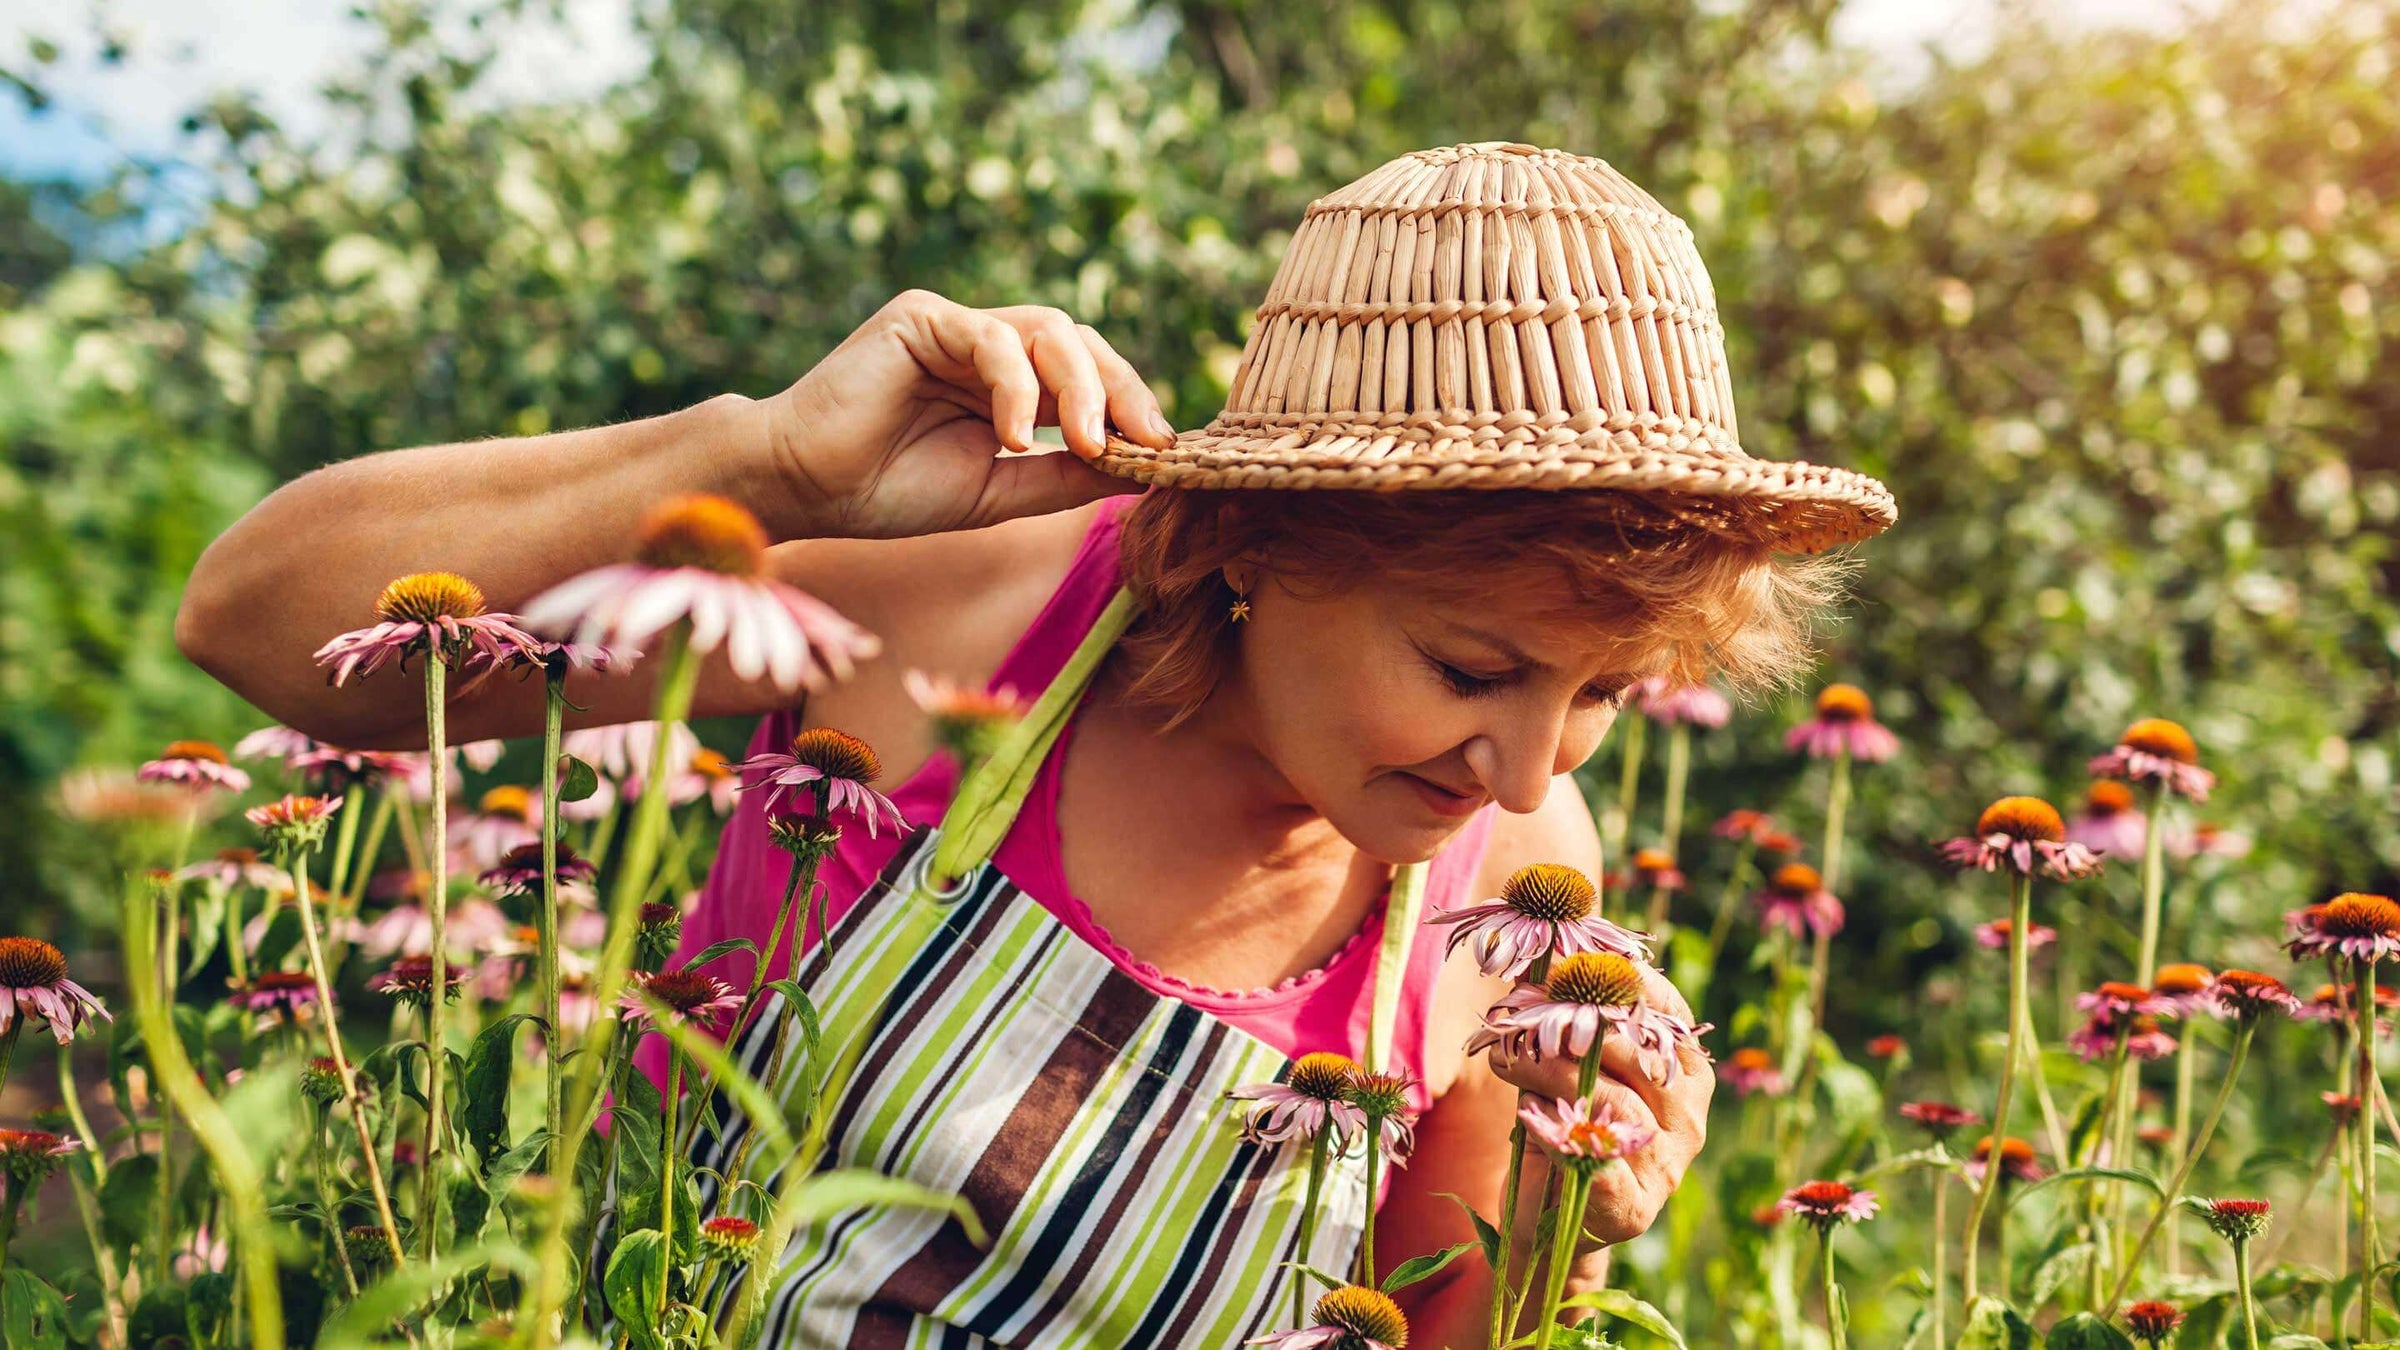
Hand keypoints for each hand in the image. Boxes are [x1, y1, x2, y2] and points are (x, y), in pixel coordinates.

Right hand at [755, 289, 1174, 539]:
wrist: (806, 489)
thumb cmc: (889, 492)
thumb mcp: (1000, 492)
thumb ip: (1066, 477)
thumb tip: (1145, 473)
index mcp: (1005, 382)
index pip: (1087, 374)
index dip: (1130, 405)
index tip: (1165, 452)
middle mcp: (984, 345)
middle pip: (1079, 342)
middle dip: (1122, 389)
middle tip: (1148, 441)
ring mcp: (953, 325)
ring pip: (1047, 329)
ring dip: (1080, 387)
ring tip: (1089, 442)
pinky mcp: (921, 318)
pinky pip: (991, 338)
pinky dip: (1016, 387)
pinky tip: (1014, 438)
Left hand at [1486, 965, 1713, 1245]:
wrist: (1546, 1215)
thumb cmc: (1560, 1126)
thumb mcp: (1561, 1066)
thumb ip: (1562, 1024)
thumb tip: (1538, 965)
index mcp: (1685, 1077)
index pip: (1671, 1018)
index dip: (1626, 985)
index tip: (1574, 965)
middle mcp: (1687, 1119)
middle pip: (1637, 1055)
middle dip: (1574, 1026)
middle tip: (1520, 1014)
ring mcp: (1665, 1167)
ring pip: (1612, 1100)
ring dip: (1550, 1072)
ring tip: (1506, 1058)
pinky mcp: (1632, 1209)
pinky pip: (1597, 1161)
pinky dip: (1557, 1134)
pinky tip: (1529, 1117)